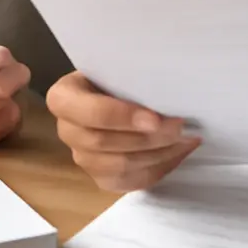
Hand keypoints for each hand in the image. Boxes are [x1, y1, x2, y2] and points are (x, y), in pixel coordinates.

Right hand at [46, 72, 199, 191]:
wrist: (112, 92)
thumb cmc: (115, 74)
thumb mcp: (114, 66)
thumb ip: (128, 76)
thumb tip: (164, 87)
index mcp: (63, 98)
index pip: (90, 113)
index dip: (122, 117)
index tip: (155, 119)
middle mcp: (67, 131)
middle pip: (104, 143)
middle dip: (147, 137)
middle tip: (179, 127)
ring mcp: (82, 158)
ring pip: (119, 166)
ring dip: (157, 154)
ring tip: (185, 139)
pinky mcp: (101, 178)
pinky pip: (130, 182)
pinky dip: (159, 168)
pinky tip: (178, 152)